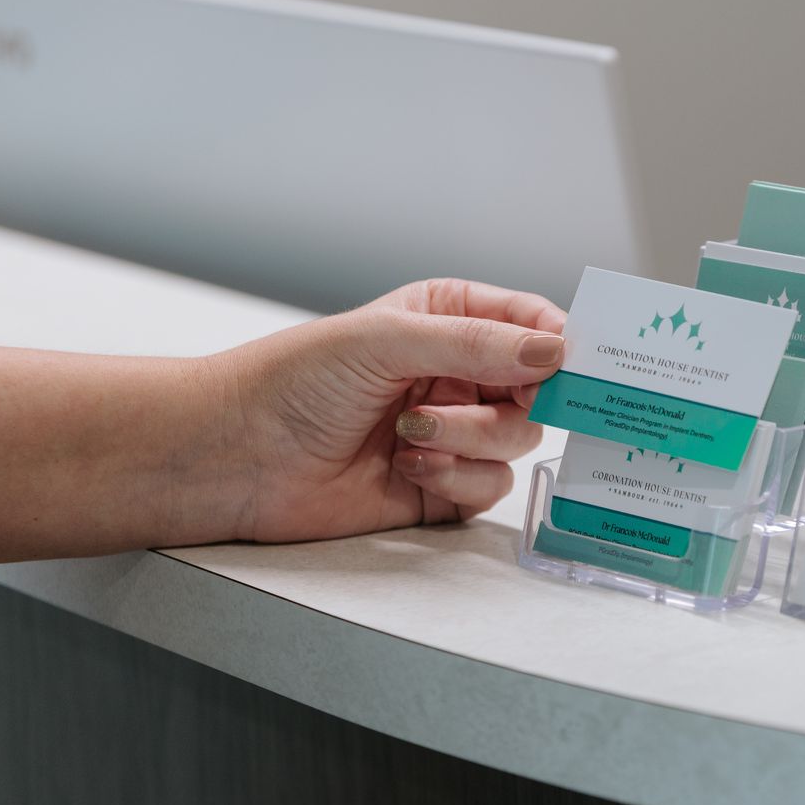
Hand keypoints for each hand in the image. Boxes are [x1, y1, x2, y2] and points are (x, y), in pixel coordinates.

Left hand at [213, 278, 565, 540]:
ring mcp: (453, 431)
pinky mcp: (442, 486)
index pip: (531, 324)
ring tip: (412, 436)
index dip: (558, 344)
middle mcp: (458, 373)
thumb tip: (556, 351)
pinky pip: (489, 486)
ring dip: (470, 440)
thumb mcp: (388, 340)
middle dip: (509, 401)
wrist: (236, 457)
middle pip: (538, 390)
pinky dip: (456, 479)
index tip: (569, 364)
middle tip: (475, 404)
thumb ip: (476, 343)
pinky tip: (408, 468)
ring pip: (516, 440)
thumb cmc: (294, 380)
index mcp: (449, 319)